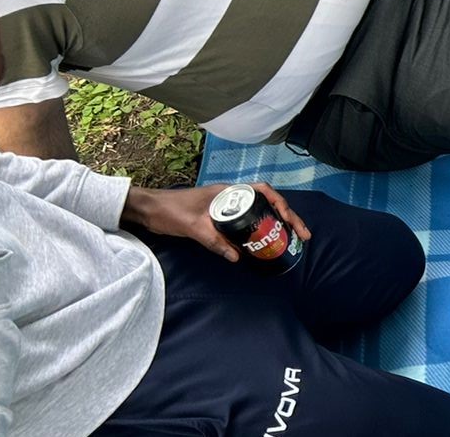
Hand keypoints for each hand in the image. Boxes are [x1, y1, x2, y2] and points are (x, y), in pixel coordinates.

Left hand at [123, 182, 310, 262]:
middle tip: (301, 235)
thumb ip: (214, 241)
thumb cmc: (169, 211)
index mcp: (228, 192)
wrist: (148, 210)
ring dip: (275, 224)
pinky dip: (258, 229)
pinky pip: (246, 220)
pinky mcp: (219, 216)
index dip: (282, 204)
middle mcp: (231, 196)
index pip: (264, 192)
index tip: (292, 220)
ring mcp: (226, 205)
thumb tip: (238, 257)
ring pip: (259, 212)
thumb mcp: (192, 227)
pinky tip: (262, 242)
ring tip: (288, 239)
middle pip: (267, 203)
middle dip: (287, 218)